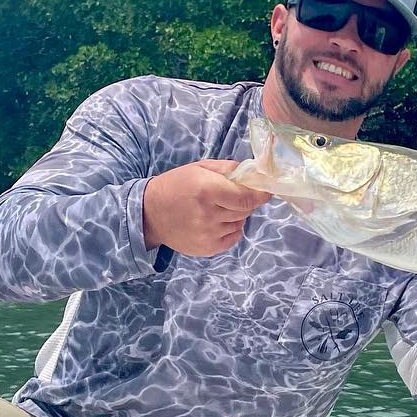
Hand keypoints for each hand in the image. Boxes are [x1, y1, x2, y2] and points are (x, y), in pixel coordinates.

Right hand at [142, 159, 270, 256]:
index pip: (247, 197)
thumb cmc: (176, 185)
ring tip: (218, 209)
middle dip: (244, 201)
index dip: (261, 194)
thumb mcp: (199, 167)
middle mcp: (208, 214)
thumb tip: (254, 174)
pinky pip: (233, 237)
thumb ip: (228, 168)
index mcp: (206, 190)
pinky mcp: (207, 248)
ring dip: (236, 215)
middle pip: (245, 210)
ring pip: (240, 223)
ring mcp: (208, 234)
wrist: (150, 214)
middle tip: (231, 196)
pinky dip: (230, 228)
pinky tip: (216, 221)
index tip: (266, 191)